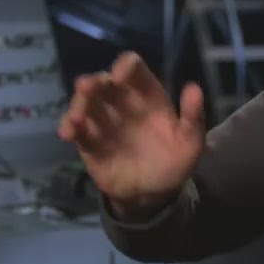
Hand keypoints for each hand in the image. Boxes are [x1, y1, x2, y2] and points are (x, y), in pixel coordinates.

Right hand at [57, 51, 204, 218]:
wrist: (154, 196)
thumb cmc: (173, 162)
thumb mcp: (190, 142)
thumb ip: (193, 116)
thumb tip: (194, 88)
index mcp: (147, 97)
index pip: (135, 71)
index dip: (127, 67)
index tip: (121, 74)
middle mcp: (122, 104)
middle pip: (104, 83)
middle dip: (95, 82)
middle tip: (88, 86)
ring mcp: (103, 122)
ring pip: (86, 103)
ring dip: (79, 103)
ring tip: (78, 117)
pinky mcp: (89, 142)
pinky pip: (76, 129)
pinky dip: (68, 126)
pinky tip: (68, 133)